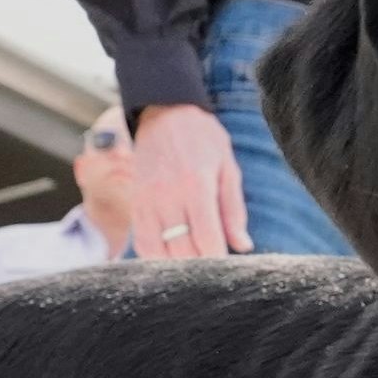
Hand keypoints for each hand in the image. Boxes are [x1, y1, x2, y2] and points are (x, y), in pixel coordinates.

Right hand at [126, 102, 250, 258]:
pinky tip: (171, 255)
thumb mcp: (228, 168)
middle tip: (212, 265)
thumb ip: (234, 210)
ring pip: (159, 253)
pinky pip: (141, 242)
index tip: (227, 265)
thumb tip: (243, 246)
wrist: (164, 113)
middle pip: (183, 251)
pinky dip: (155, 256)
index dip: (218, 260)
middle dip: (200, 265)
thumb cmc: (203, 139)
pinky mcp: (135, 203)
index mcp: (196, 186)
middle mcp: (168, 196)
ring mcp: (147, 200)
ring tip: (193, 260)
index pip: (207, 240)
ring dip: (177, 264)